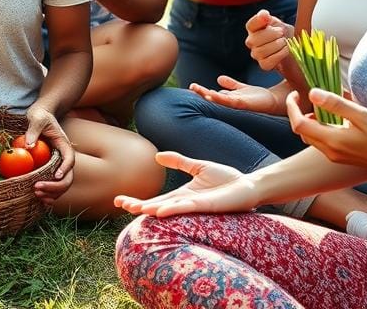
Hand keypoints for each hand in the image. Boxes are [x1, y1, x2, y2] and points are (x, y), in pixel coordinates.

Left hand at [24, 104, 74, 204]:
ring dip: (52, 193)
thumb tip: (28, 146)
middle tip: (38, 188)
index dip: (65, 168)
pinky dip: (50, 194)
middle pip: (68, 177)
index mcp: (63, 144)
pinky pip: (54, 185)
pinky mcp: (50, 169)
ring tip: (37, 194)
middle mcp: (63, 157)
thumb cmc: (40, 115)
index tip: (56, 176)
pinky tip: (40, 199)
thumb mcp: (36, 119)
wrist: (41, 115)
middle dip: (55, 186)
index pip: (69, 158)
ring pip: (62, 185)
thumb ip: (33, 131)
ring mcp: (57, 165)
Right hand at [115, 151, 259, 216]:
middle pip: (157, 207)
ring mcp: (195, 206)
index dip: (138, 200)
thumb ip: (179, 162)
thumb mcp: (197, 166)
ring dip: (152, 209)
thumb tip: (157, 157)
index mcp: (182, 195)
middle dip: (138, 206)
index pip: (156, 199)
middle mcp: (185, 203)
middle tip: (119, 202)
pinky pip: (186, 208)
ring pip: (168, 209)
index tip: (119, 199)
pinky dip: (172, 209)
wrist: (247, 185)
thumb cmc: (226, 179)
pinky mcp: (206, 205)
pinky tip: (160, 210)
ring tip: (136, 208)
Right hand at [190, 75, 285, 115]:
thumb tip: (218, 79)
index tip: (192, 86)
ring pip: (220, 100)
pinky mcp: (245, 104)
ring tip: (199, 90)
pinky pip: (231, 101)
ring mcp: (238, 103)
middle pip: (214, 97)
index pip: (213, 93)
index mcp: (230, 98)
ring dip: (210, 96)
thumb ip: (232, 84)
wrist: (275, 101)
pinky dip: (222, 98)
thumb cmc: (259, 97)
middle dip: (202, 93)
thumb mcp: (242, 88)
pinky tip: (214, 94)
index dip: (203, 91)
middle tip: (191, 87)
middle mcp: (232, 102)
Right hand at [245, 8, 293, 71]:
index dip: (258, 20)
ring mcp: (257, 54)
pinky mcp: (264, 65)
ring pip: (260, 51)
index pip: (250, 25)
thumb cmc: (283, 33)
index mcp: (253, 29)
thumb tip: (264, 15)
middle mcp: (252, 42)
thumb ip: (268, 18)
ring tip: (285, 42)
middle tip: (281, 32)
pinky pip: (267, 62)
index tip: (268, 17)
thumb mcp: (276, 22)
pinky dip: (278, 55)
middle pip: (254, 39)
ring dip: (276, 45)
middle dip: (270, 35)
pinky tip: (285, 50)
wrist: (293, 47)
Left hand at [286, 89, 366, 173]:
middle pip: (301, 131)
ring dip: (307, 121)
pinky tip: (331, 119)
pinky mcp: (340, 158)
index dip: (291, 107)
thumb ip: (336, 104)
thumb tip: (312, 93)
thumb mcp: (361, 115)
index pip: (298, 124)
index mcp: (331, 140)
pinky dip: (318, 129)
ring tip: (318, 106)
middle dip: (297, 113)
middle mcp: (329, 151)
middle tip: (303, 97)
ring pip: (310, 137)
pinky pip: (320, 142)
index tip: (295, 93)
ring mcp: (334, 156)